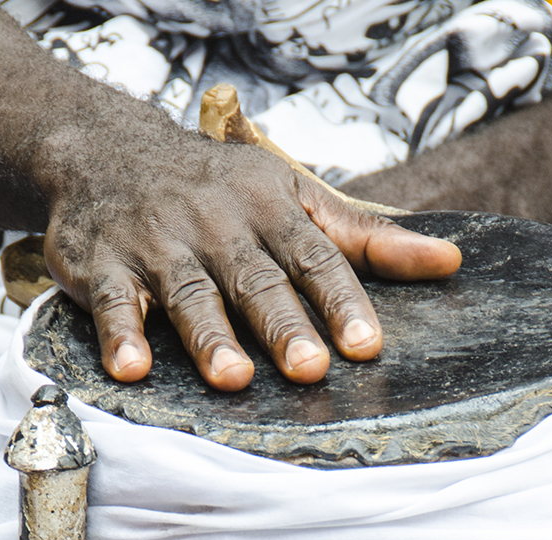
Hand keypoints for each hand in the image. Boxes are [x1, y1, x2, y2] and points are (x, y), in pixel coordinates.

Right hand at [42, 135, 460, 389]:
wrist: (106, 148)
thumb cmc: (217, 186)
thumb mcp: (292, 196)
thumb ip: (367, 239)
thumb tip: (449, 262)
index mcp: (268, 208)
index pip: (313, 257)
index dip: (341, 301)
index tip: (366, 344)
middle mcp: (216, 225)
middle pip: (254, 280)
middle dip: (282, 325)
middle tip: (310, 369)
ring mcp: (158, 245)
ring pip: (189, 294)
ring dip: (209, 337)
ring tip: (233, 378)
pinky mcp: (102, 265)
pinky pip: (112, 302)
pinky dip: (119, 335)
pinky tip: (132, 370)